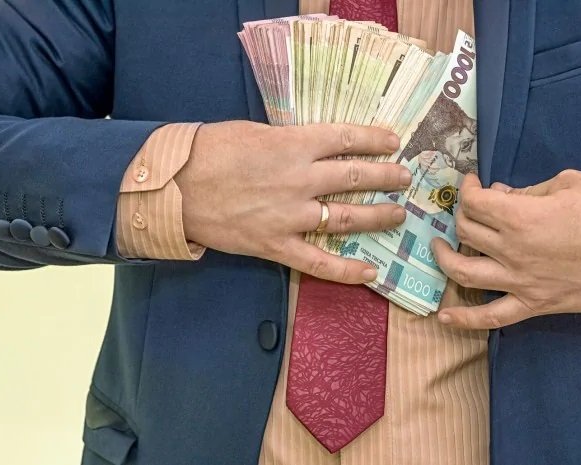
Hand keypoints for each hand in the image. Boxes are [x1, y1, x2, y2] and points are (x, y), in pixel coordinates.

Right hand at [176, 121, 409, 283]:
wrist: (175, 187)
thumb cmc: (209, 151)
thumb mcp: (253, 132)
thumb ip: (288, 140)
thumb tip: (314, 145)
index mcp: (293, 144)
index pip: (345, 139)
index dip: (374, 140)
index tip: (394, 141)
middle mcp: (300, 180)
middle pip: (354, 177)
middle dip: (386, 176)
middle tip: (405, 178)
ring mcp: (291, 216)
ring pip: (346, 216)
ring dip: (378, 216)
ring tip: (398, 214)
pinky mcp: (277, 245)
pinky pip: (318, 262)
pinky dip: (346, 270)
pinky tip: (370, 273)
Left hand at [432, 170, 580, 328]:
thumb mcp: (570, 184)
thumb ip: (529, 191)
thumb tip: (505, 196)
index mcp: (520, 217)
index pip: (474, 202)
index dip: (467, 188)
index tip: (473, 183)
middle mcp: (513, 250)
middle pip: (466, 231)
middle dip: (462, 214)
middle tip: (470, 208)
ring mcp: (521, 281)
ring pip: (465, 272)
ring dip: (445, 258)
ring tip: (439, 247)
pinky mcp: (534, 304)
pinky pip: (492, 317)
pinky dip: (465, 321)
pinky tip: (443, 318)